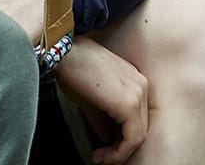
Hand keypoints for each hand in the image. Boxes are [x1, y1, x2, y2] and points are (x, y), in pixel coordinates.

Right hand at [55, 37, 147, 164]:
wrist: (63, 50)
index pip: (136, 120)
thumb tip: (106, 138)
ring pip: (138, 136)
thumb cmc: (72, 68)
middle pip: (139, 129)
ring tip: (100, 158)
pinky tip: (101, 155)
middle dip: (120, 149)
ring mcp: (138, 93)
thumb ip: (103, 119)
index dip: (121, 141)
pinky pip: (132, 138)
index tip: (104, 150)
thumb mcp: (91, 98)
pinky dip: (118, 152)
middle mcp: (141, 86)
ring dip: (119, 153)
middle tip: (101, 158)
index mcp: (135, 82)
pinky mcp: (128, 103)